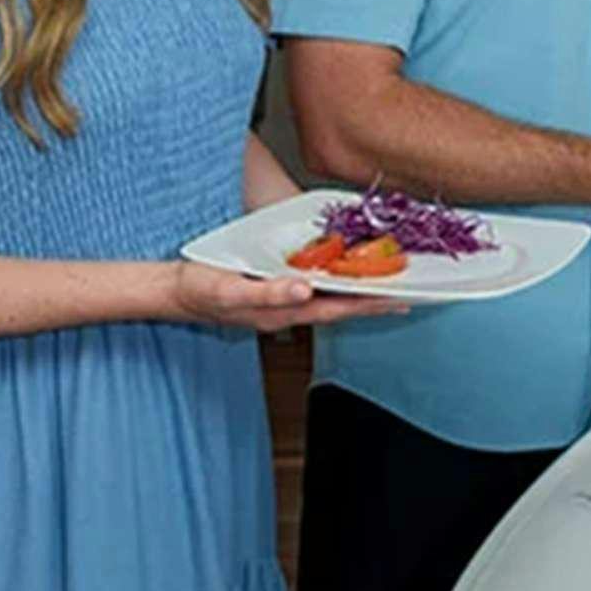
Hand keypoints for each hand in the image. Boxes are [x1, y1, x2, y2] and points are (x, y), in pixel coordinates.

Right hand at [166, 260, 413, 330]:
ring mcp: (285, 304)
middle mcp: (291, 311)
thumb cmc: (203, 290)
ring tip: (391, 287)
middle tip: (412, 294)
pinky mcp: (278, 292)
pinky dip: (338, 285)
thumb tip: (305, 290)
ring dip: (361, 295)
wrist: (178, 292)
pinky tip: (347, 278)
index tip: (401, 299)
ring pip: (332, 300)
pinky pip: (317, 291)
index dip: (370, 304)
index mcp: (284, 312)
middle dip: (376, 301)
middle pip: (343, 307)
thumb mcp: (232, 290)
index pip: (338, 309)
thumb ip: (268, 292)